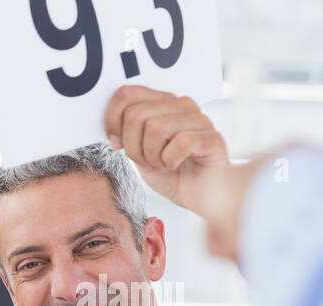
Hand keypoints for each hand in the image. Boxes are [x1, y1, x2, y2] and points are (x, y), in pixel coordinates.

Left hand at [103, 85, 228, 215]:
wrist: (199, 194)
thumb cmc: (169, 172)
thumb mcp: (138, 152)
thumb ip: (125, 134)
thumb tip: (110, 127)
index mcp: (161, 102)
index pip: (126, 94)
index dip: (112, 121)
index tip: (116, 143)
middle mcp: (181, 105)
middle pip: (136, 114)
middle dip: (132, 146)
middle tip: (145, 160)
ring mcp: (199, 119)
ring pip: (156, 127)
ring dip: (151, 156)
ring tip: (161, 164)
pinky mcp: (212, 138)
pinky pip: (179, 143)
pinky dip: (169, 161)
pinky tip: (174, 166)